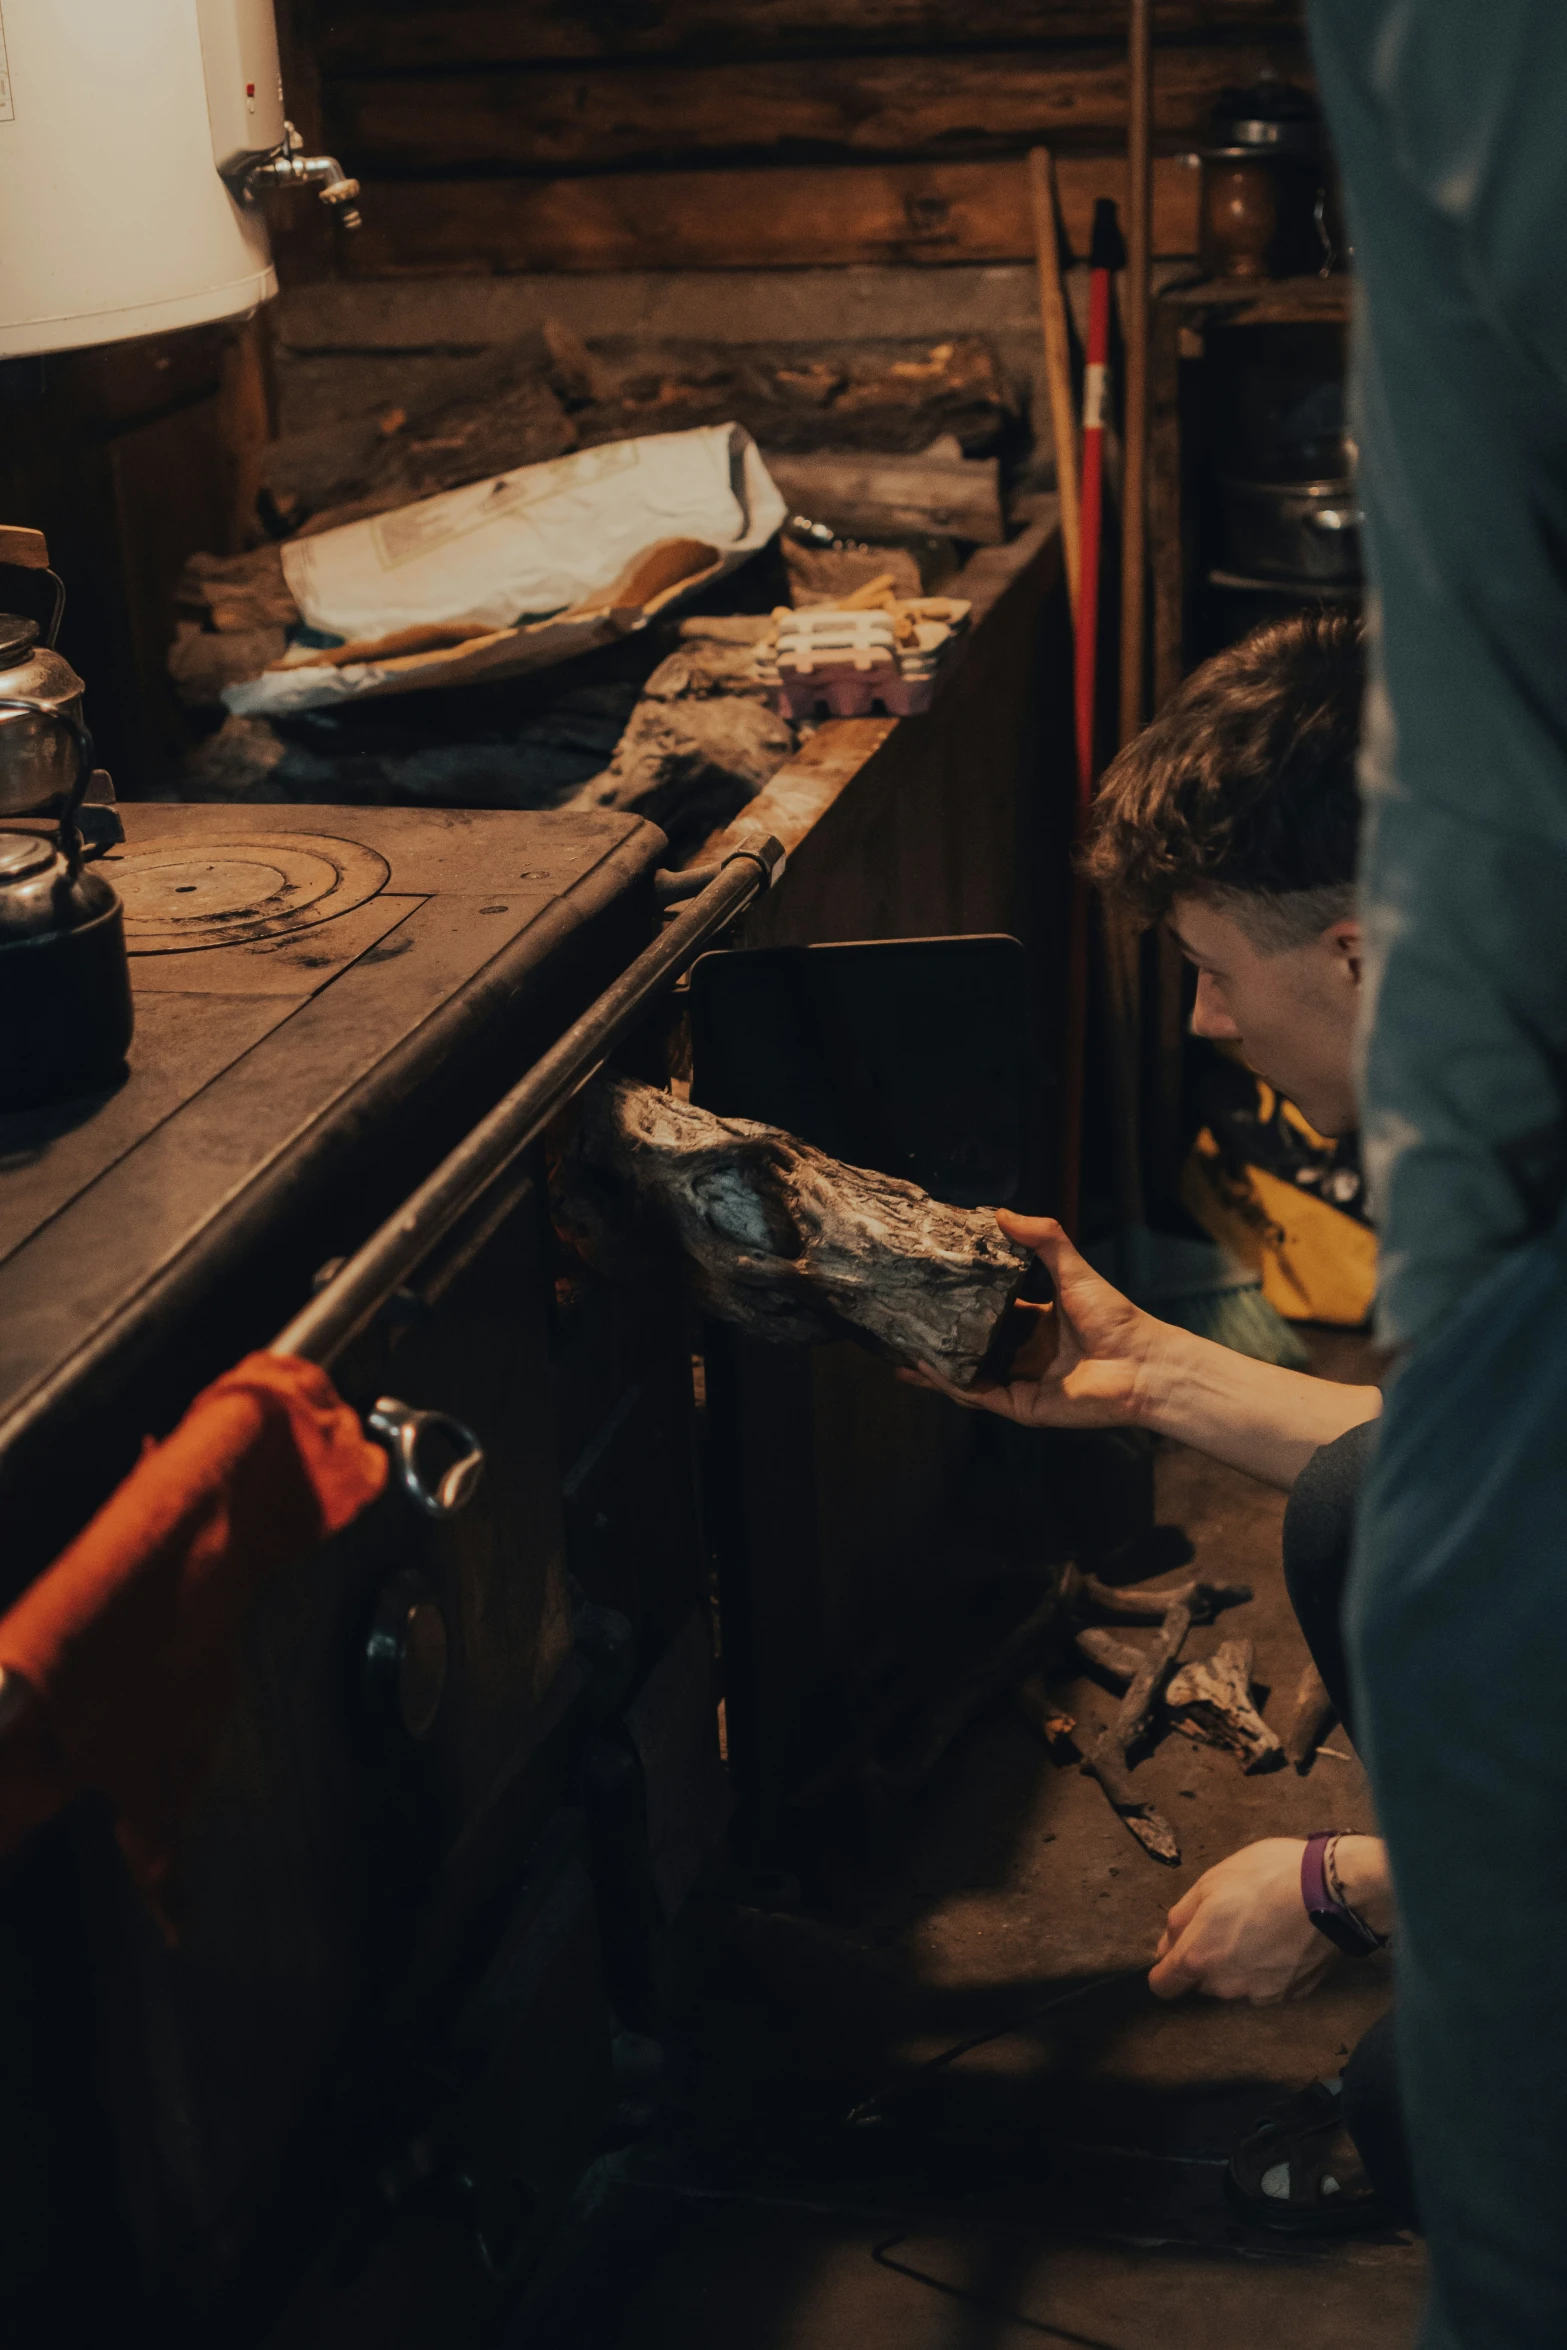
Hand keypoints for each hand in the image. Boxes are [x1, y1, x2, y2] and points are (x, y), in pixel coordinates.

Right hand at [900, 1211, 1158, 1427]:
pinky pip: (977, 1395)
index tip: (929, 1291)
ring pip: (966, 1375)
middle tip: (902, 1324)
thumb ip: (1042, 1239)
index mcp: (1035, 1325)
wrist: (1140, 1363)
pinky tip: (925, 1366)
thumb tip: (1000, 1212)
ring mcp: (1019, 1382)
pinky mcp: (1020, 1405)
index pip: (988, 1315)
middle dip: (939, 1339)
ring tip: (899, 1351)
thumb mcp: (1072, 1269)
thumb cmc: (1114, 1317)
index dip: (960, 1305)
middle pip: (971, 1348)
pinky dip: (950, 1382)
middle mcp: (1023, 1355)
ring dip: (934, 1365)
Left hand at [1148, 1839, 1335, 2004]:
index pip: (1163, 1986)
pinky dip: (1270, 1968)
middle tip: (1229, 1921)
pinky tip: (1284, 1939)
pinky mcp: (1293, 1994)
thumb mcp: (1210, 1882)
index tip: (1178, 1949)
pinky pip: (1268, 1984)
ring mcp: (1262, 1994)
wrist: (1331, 1890)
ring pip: (1236, 1984)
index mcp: (1199, 1957)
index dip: (1165, 1969)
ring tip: (1261, 1926)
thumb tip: (1166, 1944)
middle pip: (1203, 1981)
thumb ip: (1181, 1918)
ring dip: (1240, 1964)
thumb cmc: (1265, 1876)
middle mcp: (1227, 1986)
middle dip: (1208, 1958)